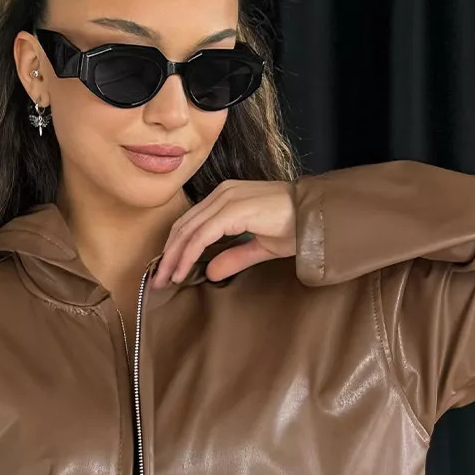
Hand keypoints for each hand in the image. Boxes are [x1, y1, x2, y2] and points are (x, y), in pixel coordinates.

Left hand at [151, 179, 295, 286]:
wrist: (317, 216)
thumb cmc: (296, 227)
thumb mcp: (259, 247)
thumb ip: (234, 257)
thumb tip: (210, 273)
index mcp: (226, 198)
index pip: (191, 223)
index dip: (174, 249)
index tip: (165, 272)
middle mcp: (222, 193)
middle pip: (183, 226)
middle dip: (167, 255)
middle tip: (157, 281)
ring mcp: (226, 199)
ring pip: (188, 230)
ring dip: (173, 258)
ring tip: (164, 280)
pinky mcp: (232, 210)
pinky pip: (201, 235)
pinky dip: (188, 255)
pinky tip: (181, 272)